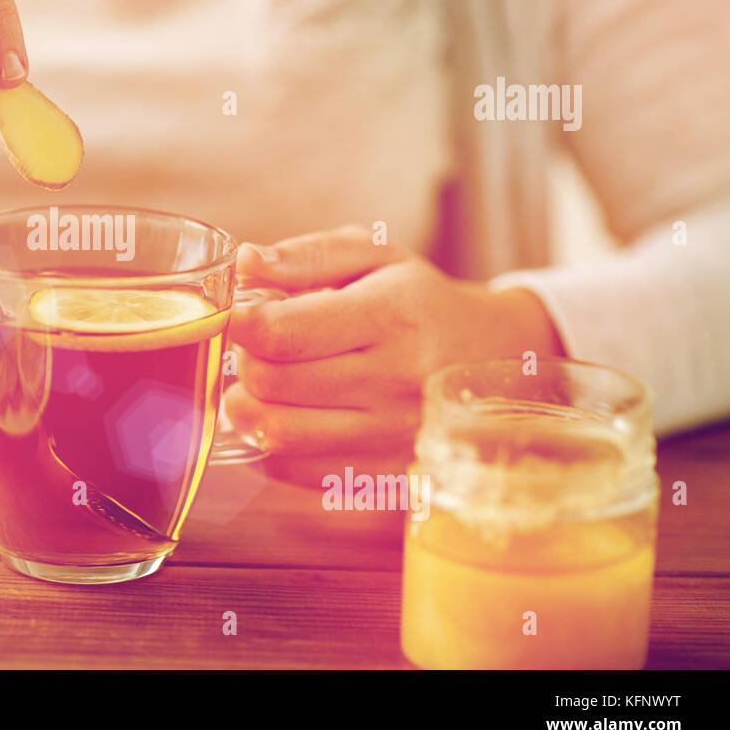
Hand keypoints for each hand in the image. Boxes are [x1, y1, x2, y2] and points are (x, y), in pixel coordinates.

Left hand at [225, 226, 563, 487]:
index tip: (235, 315)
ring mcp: (391, 434)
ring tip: (258, 385)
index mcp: (390, 315)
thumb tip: (244, 263)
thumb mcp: (374, 255)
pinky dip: (272, 446)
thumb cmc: (418, 300)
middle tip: (254, 348)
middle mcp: (395, 379)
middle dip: (245, 361)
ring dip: (248, 409)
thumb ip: (304, 255)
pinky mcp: (385, 474)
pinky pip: (296, 470)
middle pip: (273, 383)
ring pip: (280, 433)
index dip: (241, 325)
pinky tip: (288, 416)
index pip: (285, 333)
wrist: (495, 357)